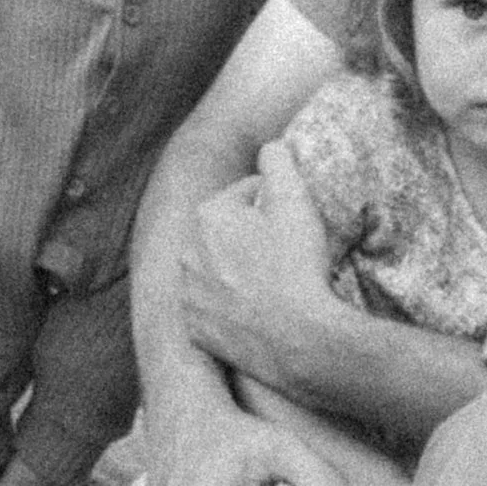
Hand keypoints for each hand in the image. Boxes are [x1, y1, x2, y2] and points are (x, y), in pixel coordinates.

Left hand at [174, 147, 343, 376]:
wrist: (300, 339)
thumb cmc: (297, 266)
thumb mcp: (295, 201)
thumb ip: (279, 161)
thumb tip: (270, 146)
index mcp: (208, 215)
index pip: (243, 196)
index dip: (272, 203)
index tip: (291, 218)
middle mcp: (186, 253)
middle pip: (224, 233)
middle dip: (248, 236)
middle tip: (284, 250)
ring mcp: (188, 296)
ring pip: (214, 271)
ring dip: (235, 271)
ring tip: (270, 281)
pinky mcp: (195, 332)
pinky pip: (211, 310)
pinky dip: (227, 307)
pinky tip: (255, 309)